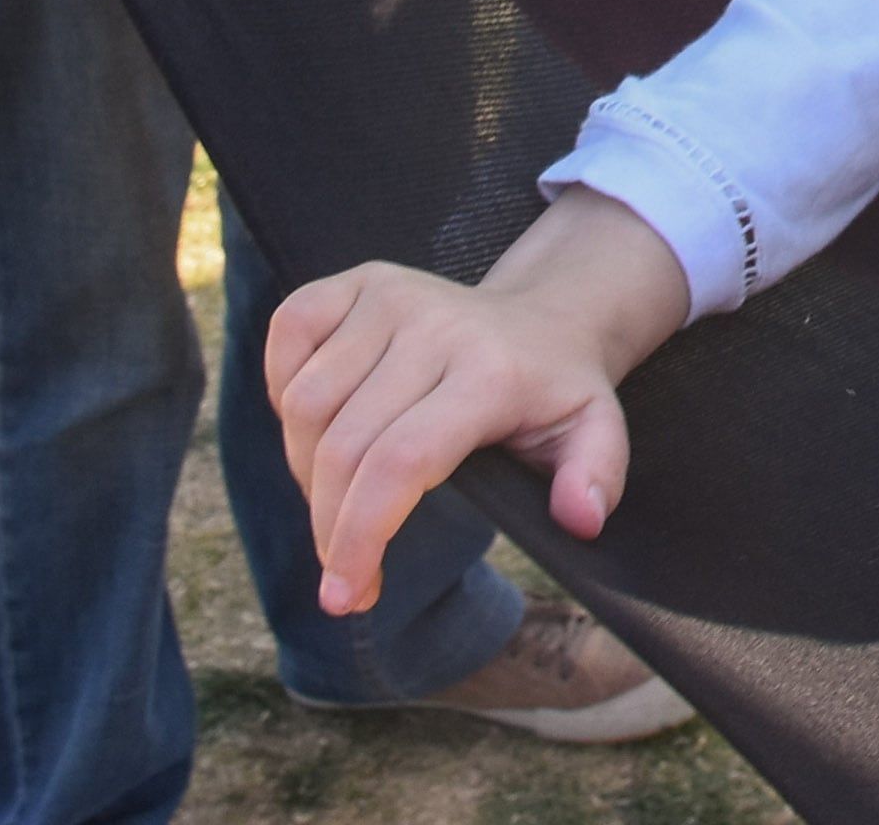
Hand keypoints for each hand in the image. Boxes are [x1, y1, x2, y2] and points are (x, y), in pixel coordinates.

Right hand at [264, 187, 690, 613]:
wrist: (545, 317)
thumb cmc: (558, 391)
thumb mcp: (596, 432)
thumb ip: (596, 476)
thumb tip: (581, 519)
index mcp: (490, 373)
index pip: (400, 462)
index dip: (360, 535)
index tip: (347, 597)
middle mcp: (436, 326)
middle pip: (345, 446)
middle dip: (330, 527)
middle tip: (343, 573)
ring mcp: (392, 296)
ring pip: (306, 404)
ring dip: (305, 471)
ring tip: (338, 504)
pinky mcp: (359, 280)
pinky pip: (288, 336)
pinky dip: (282, 392)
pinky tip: (315, 432)